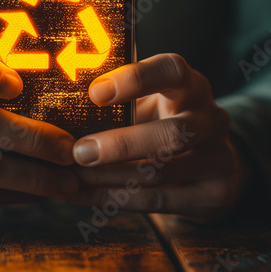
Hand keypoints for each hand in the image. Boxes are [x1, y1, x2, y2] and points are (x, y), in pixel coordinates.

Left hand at [65, 53, 246, 221]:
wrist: (211, 165)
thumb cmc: (161, 123)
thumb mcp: (147, 104)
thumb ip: (115, 102)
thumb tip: (51, 103)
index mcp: (190, 86)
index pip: (172, 70)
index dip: (135, 78)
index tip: (95, 92)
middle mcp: (211, 118)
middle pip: (172, 133)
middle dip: (121, 145)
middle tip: (78, 152)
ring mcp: (219, 157)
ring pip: (163, 171)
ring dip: (110, 178)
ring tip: (72, 178)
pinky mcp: (215, 193)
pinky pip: (159, 200)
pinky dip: (114, 199)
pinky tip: (81, 195)